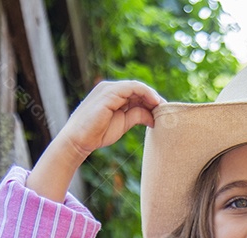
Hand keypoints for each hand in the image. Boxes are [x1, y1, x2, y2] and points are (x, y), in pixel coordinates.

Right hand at [28, 81, 162, 201]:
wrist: (79, 140)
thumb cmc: (98, 133)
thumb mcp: (123, 123)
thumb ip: (137, 116)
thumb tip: (153, 116)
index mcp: (112, 94)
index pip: (136, 93)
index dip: (151, 100)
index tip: (163, 111)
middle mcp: (110, 88)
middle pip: (138, 89)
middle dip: (154, 98)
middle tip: (167, 110)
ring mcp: (109, 89)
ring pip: (137, 87)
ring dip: (152, 96)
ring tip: (163, 107)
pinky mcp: (109, 93)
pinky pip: (132, 88)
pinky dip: (146, 93)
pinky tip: (155, 103)